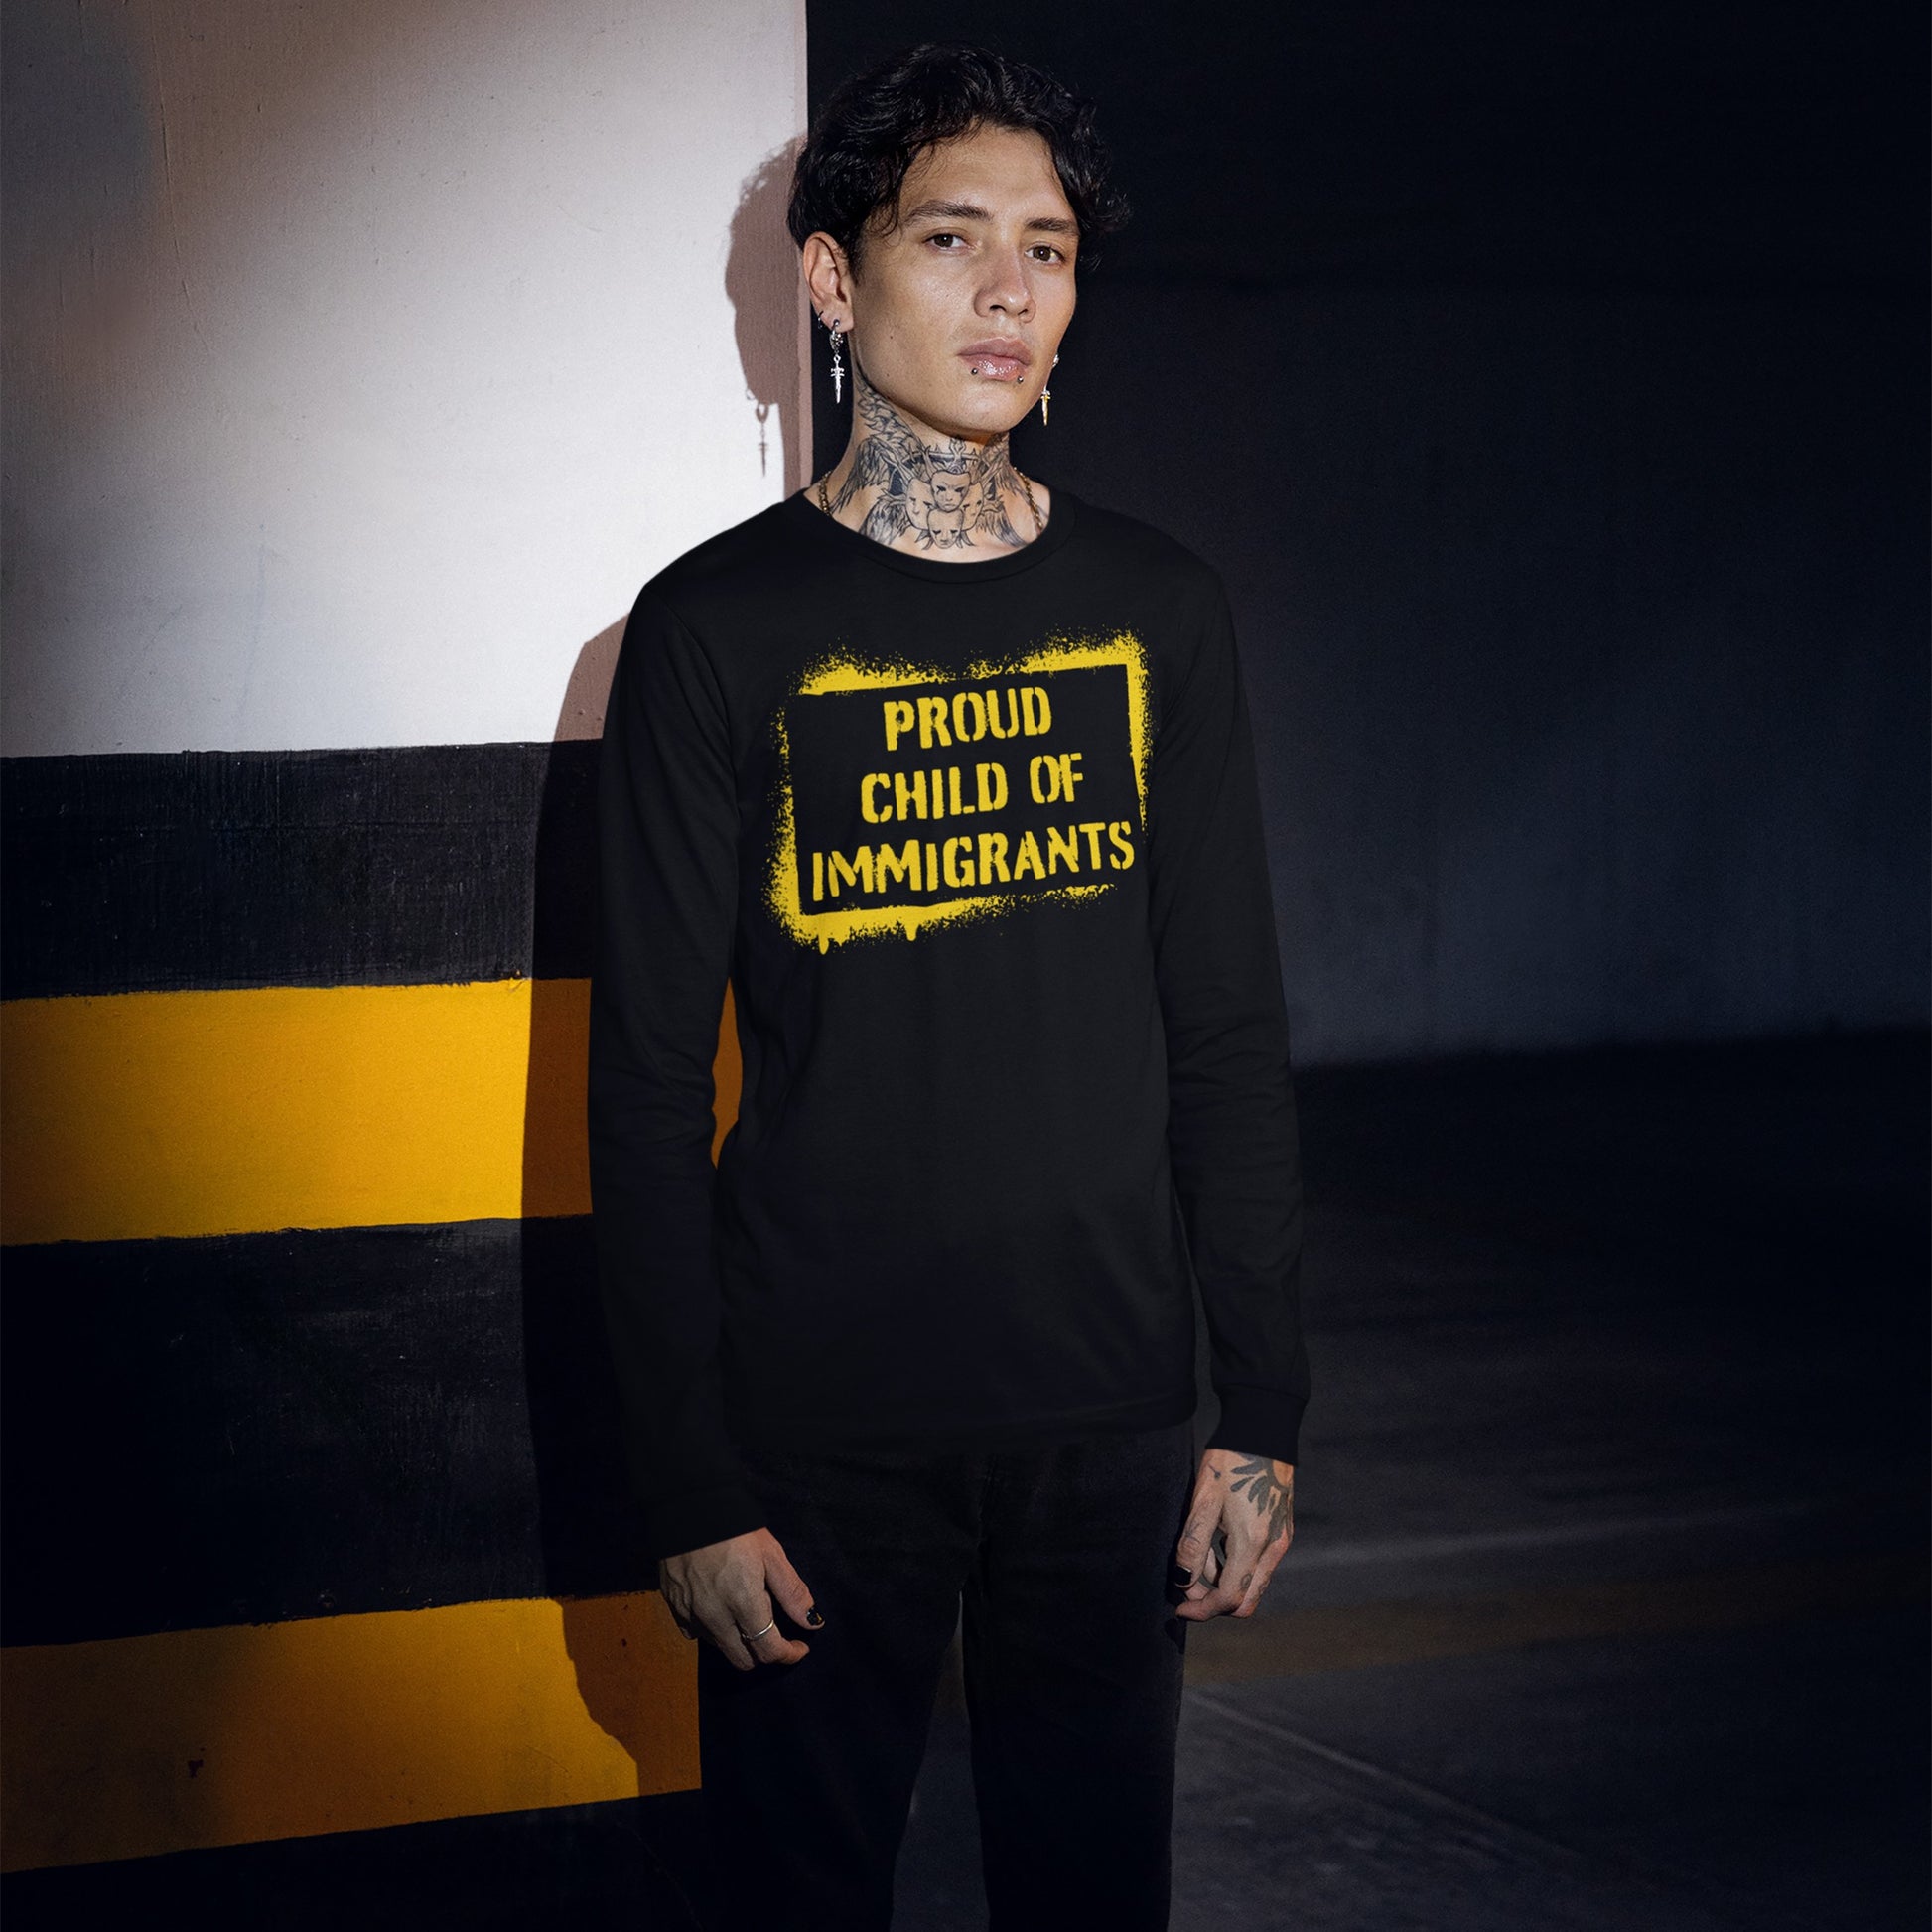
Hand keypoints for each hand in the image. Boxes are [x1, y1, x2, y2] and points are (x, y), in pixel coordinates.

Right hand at [660, 1526, 821, 1670]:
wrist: (688, 1505)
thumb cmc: (736, 1528)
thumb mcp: (772, 1554)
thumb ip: (792, 1593)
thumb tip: (812, 1623)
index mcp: (743, 1603)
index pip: (768, 1650)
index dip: (789, 1654)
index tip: (800, 1645)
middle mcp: (715, 1617)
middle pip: (743, 1660)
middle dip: (764, 1652)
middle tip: (775, 1629)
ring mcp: (691, 1614)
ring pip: (720, 1648)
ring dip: (738, 1640)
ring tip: (746, 1610)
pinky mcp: (674, 1607)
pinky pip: (696, 1633)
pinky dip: (712, 1630)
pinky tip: (720, 1607)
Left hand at [1171, 1449, 1293, 1620]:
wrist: (1261, 1431)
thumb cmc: (1229, 1462)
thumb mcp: (1203, 1501)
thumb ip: (1192, 1545)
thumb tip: (1183, 1581)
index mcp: (1253, 1543)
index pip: (1230, 1598)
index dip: (1203, 1609)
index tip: (1179, 1608)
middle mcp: (1273, 1548)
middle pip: (1247, 1600)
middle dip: (1215, 1603)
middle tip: (1187, 1589)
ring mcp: (1281, 1540)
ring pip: (1252, 1583)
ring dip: (1224, 1583)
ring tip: (1197, 1557)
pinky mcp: (1281, 1531)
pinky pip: (1259, 1565)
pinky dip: (1236, 1567)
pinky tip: (1215, 1545)